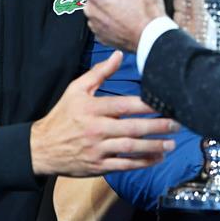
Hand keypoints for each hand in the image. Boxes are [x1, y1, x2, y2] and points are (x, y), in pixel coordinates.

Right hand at [31, 50, 176, 175]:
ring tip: (171, 143)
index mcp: (92, 108)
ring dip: (154, 146)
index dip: (146, 105)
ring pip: (131, 148)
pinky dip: (142, 162)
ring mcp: (98, 149)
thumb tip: (118, 54)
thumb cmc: (61, 115)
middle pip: (133, 128)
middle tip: (177, 123)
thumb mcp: (76, 89)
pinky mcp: (99, 166)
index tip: (164, 102)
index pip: (124, 105)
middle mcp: (96, 129)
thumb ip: (99, 73)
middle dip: (158, 126)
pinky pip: (125, 165)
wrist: (42, 147)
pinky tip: (157, 158)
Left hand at [85, 0, 165, 50]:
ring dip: (111, 2)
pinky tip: (126, 19)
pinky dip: (112, 18)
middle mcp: (89, 5)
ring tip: (129, 6)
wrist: (151, 36)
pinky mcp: (99, 35)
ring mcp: (93, 22)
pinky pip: (103, 20)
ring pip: (100, 3)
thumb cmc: (145, 5)